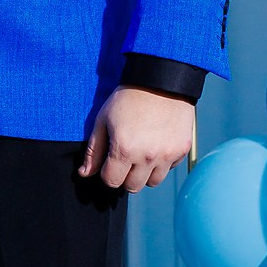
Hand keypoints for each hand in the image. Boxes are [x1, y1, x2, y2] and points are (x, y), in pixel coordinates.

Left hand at [80, 86, 194, 190]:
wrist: (161, 80)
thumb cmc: (128, 98)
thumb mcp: (103, 120)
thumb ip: (94, 151)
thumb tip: (84, 173)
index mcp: (125, 150)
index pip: (112, 181)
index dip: (107, 173)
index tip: (110, 161)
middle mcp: (147, 157)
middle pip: (132, 187)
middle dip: (125, 176)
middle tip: (126, 157)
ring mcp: (167, 155)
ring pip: (153, 182)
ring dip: (145, 173)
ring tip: (142, 152)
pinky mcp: (182, 150)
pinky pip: (169, 168)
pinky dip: (162, 162)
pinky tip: (157, 143)